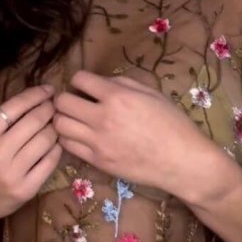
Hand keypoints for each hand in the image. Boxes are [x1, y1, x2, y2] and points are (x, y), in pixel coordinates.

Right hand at [0, 84, 61, 227]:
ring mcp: (14, 173)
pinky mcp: (26, 189)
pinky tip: (55, 143)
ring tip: (55, 123)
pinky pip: (50, 162)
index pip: (16, 106)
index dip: (37, 94)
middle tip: (56, 104)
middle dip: (49, 109)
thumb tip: (31, 100)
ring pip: (46, 140)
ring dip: (54, 128)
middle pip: (35, 121)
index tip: (48, 89)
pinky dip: (56, 149)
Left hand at [52, 70, 209, 192]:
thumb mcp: (152, 93)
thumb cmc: (173, 123)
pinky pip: (68, 147)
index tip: (85, 86)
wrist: (181, 161)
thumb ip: (123, 83)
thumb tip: (100, 82)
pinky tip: (80, 136)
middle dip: (66, 98)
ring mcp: (98, 142)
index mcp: (118, 97)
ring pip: (60, 126)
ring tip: (75, 120)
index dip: (80, 80)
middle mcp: (103, 118)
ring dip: (64, 119)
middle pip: (62, 103)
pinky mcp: (97, 161)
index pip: (79, 79)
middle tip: (75, 102)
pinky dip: (69, 138)